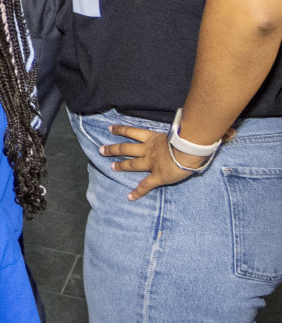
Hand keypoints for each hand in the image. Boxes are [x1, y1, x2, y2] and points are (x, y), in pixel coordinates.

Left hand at [101, 121, 215, 199]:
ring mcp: (151, 163)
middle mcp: (149, 149)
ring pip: (131, 164)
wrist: (190, 150)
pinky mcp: (158, 176)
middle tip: (101, 149)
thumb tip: (221, 125)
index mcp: (154, 137)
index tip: (111, 128)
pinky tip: (130, 197)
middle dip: (113, 149)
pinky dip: (137, 192)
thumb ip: (197, 126)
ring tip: (110, 166)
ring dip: (120, 165)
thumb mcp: (189, 128)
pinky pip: (145, 185)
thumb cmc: (191, 137)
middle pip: (126, 148)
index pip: (134, 132)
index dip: (121, 130)